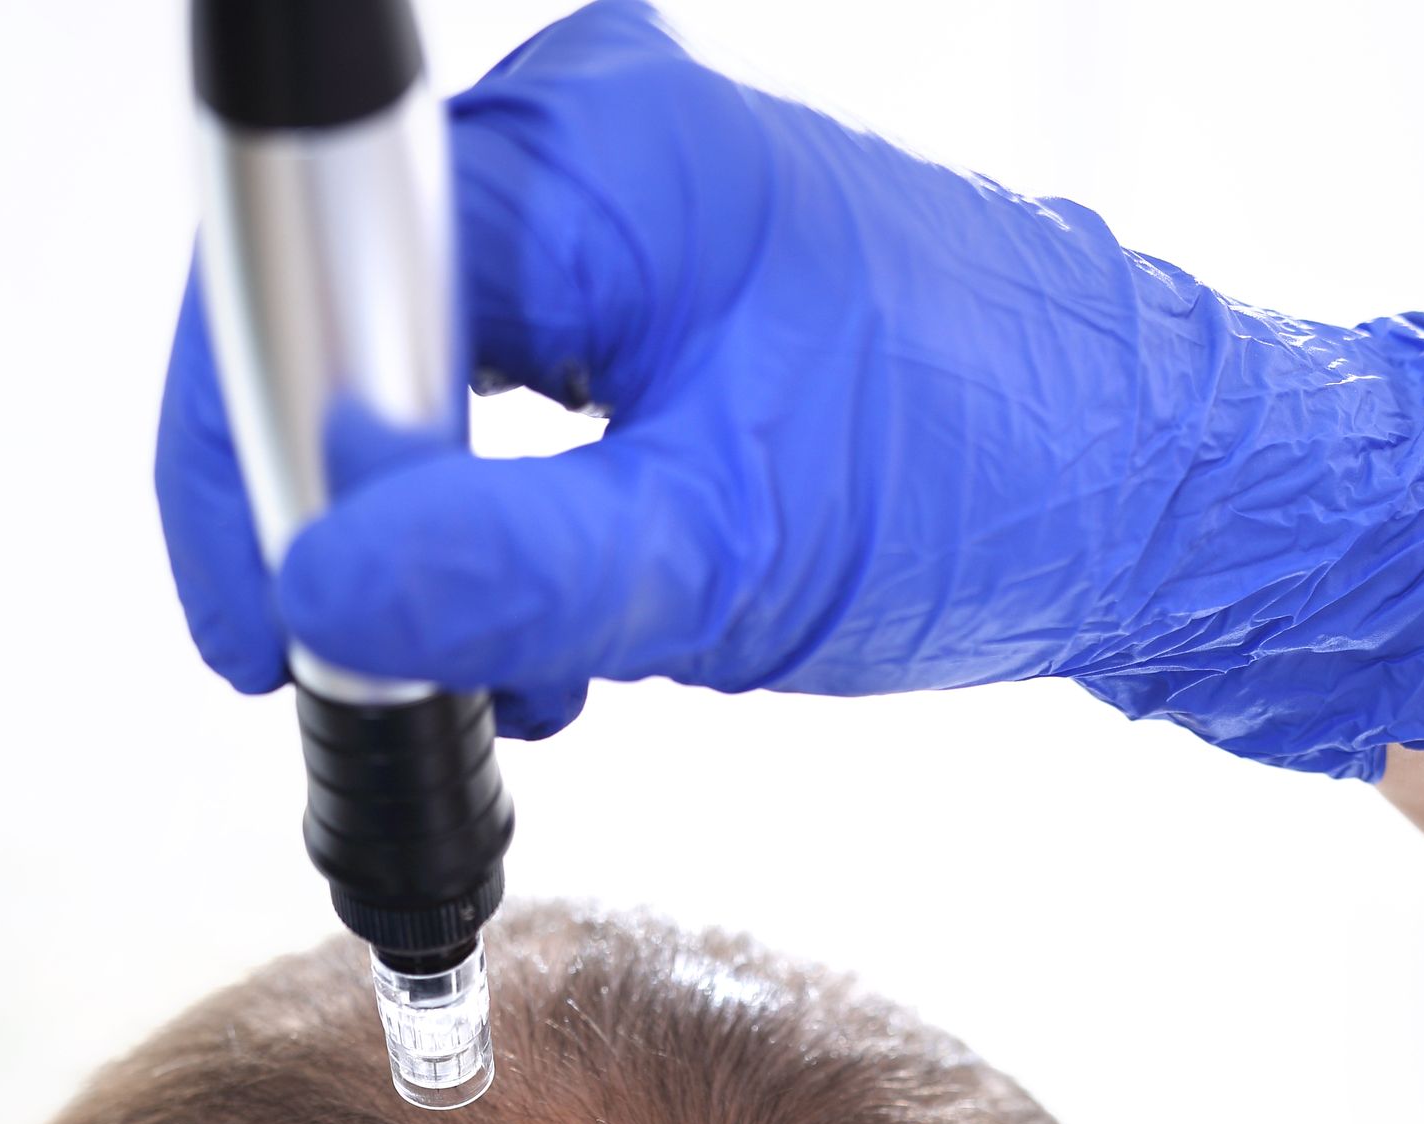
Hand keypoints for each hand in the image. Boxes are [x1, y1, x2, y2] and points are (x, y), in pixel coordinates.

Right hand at [155, 0, 1423, 774]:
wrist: (1164, 496)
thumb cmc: (991, 486)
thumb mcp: (725, 556)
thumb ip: (504, 576)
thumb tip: (312, 593)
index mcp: (603, 153)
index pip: (330, 289)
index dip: (260, 473)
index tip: (258, 638)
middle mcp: (604, 142)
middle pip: (362, 329)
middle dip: (355, 524)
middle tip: (380, 680)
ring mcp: (638, 211)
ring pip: (436, 382)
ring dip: (437, 546)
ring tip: (510, 682)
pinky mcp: (672, 287)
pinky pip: (516, 399)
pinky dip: (508, 528)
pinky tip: (558, 639)